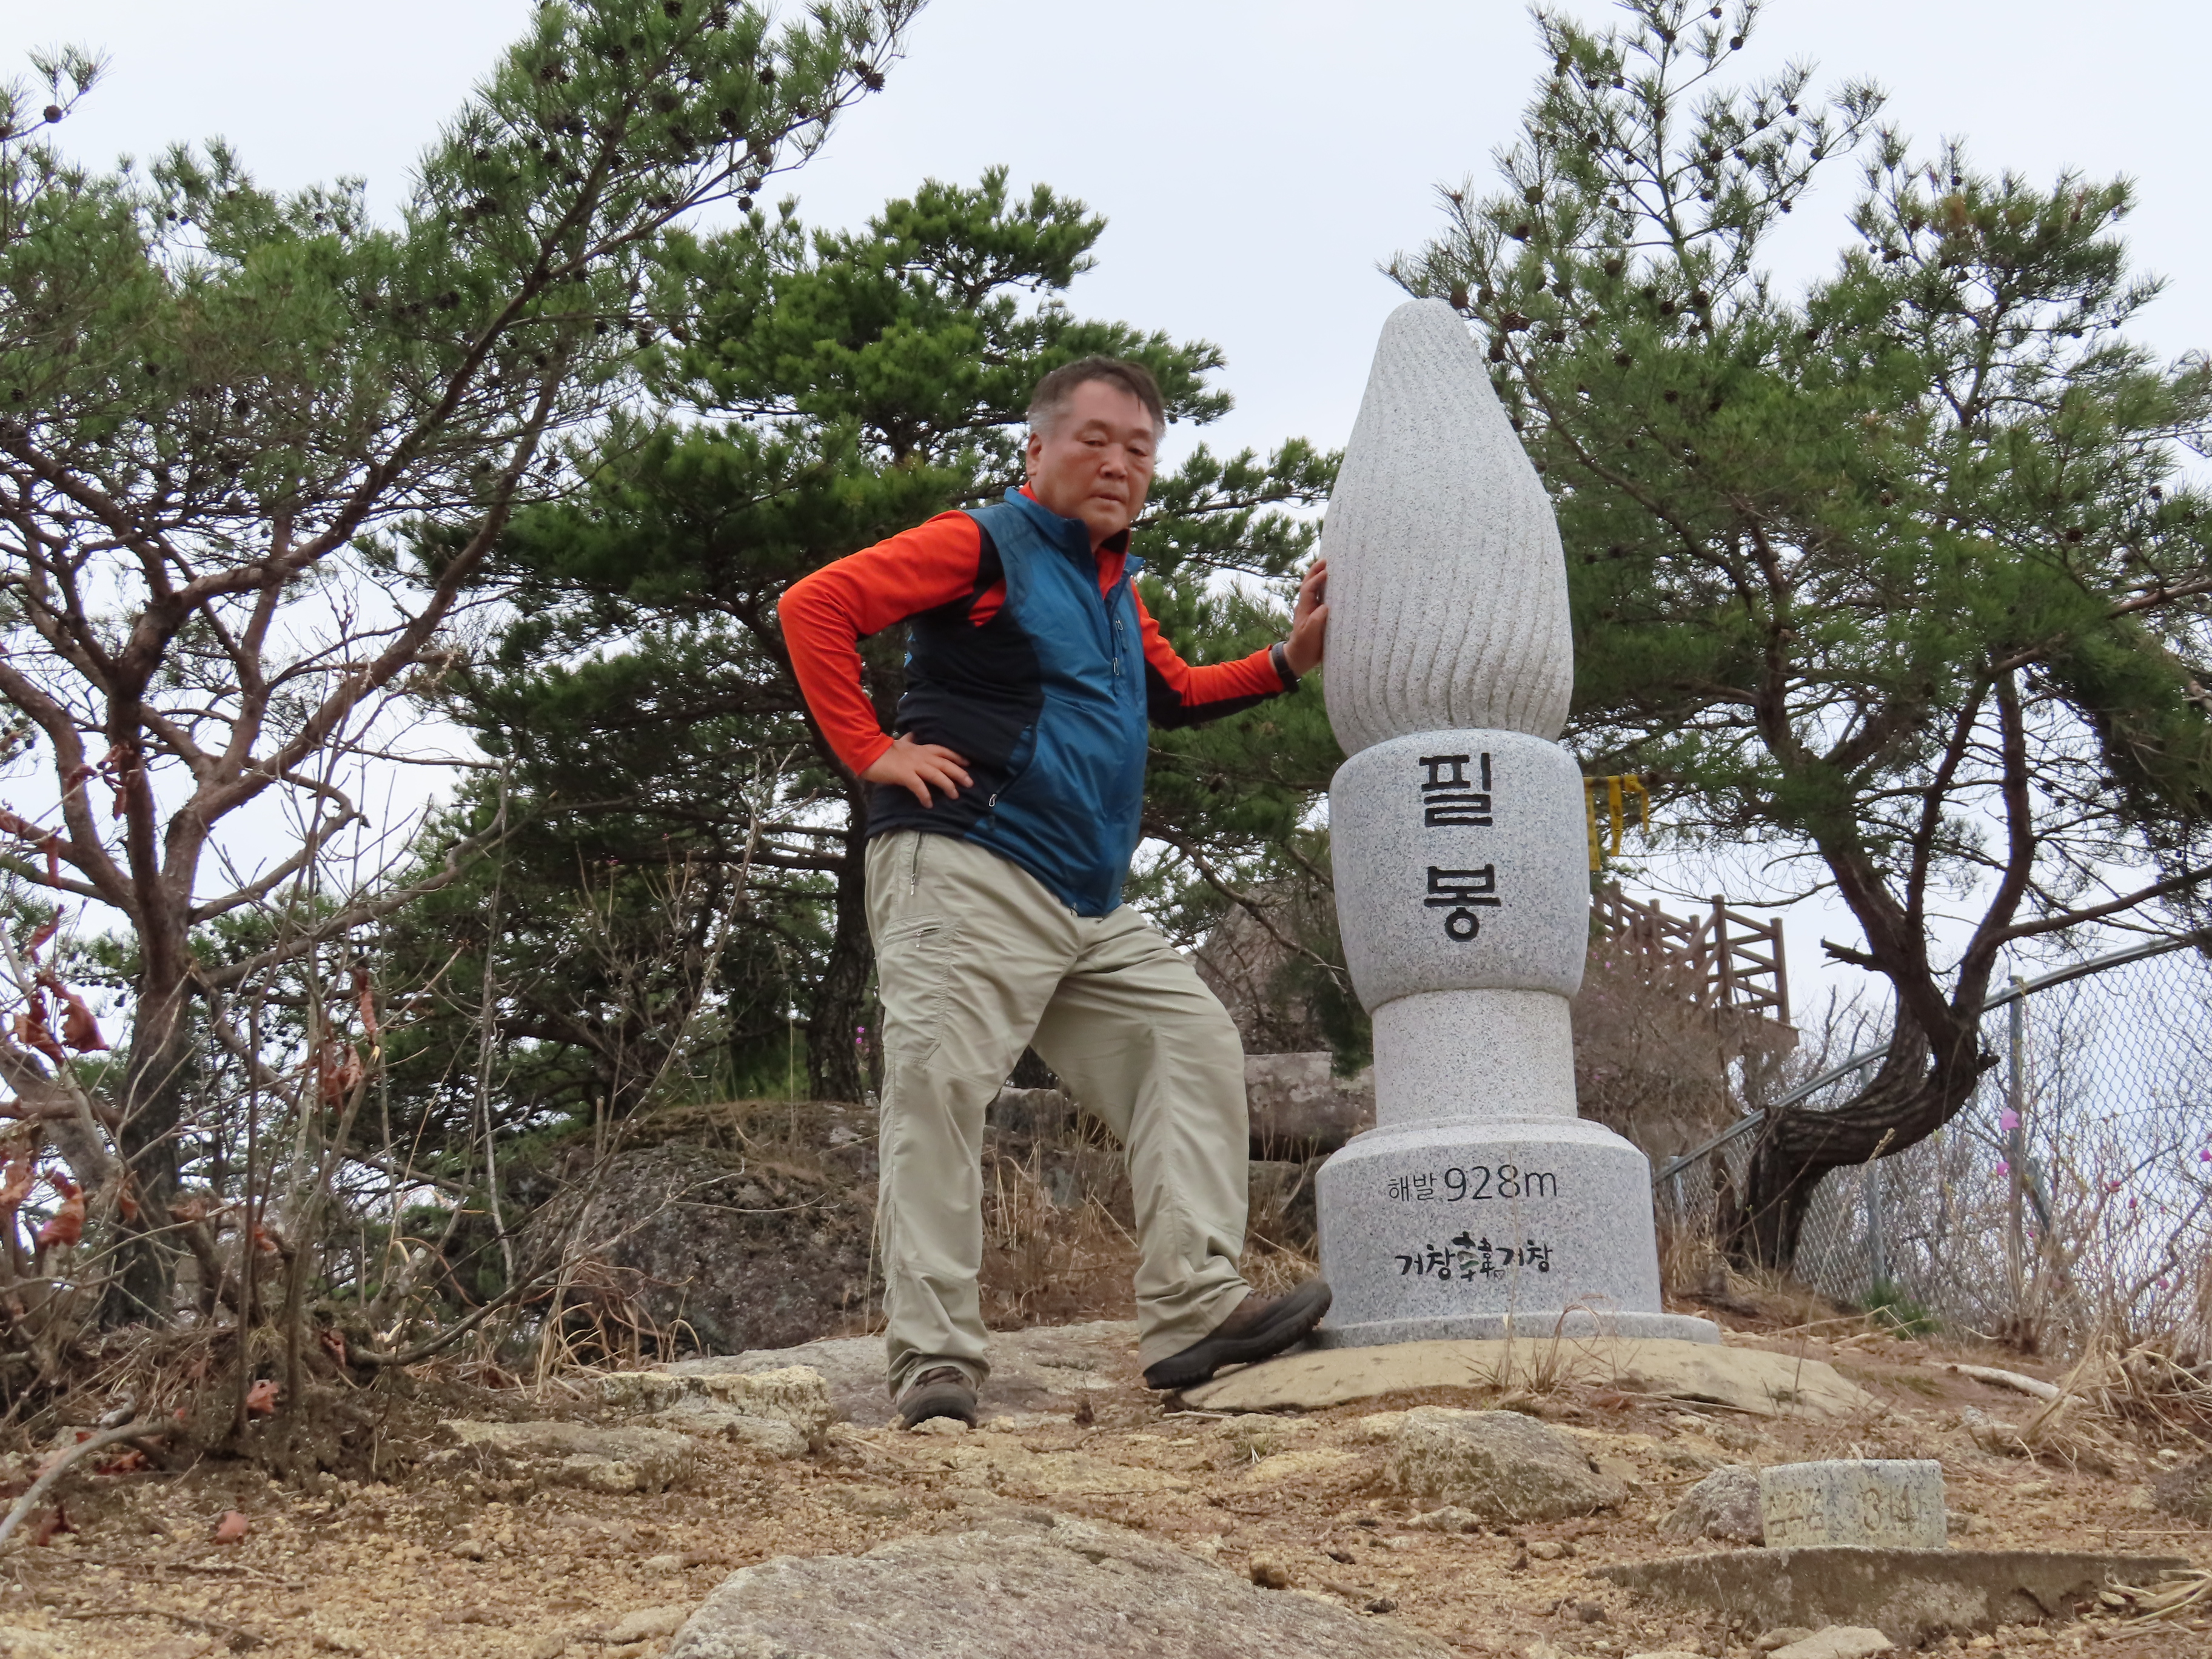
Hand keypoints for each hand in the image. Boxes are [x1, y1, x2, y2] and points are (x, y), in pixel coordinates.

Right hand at [861, 734, 971, 807]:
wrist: (868, 752)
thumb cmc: (883, 749)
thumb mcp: (900, 742)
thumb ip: (909, 739)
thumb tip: (913, 733)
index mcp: (920, 748)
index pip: (943, 751)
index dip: (957, 757)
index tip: (968, 763)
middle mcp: (920, 756)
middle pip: (945, 763)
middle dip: (959, 773)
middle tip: (970, 783)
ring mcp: (913, 765)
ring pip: (936, 775)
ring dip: (947, 785)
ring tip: (955, 796)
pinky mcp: (904, 774)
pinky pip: (919, 786)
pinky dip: (925, 795)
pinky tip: (929, 804)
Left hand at [1284, 557, 1328, 676]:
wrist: (1298, 658)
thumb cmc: (1303, 647)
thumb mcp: (1309, 636)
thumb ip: (1315, 621)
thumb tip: (1325, 607)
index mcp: (1304, 609)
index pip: (1309, 589)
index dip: (1316, 579)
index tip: (1326, 571)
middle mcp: (1307, 606)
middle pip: (1309, 584)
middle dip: (1315, 571)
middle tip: (1325, 560)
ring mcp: (1311, 610)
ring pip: (1314, 589)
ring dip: (1319, 577)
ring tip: (1329, 567)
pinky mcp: (1317, 616)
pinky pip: (1320, 598)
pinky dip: (1325, 589)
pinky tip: (1333, 586)